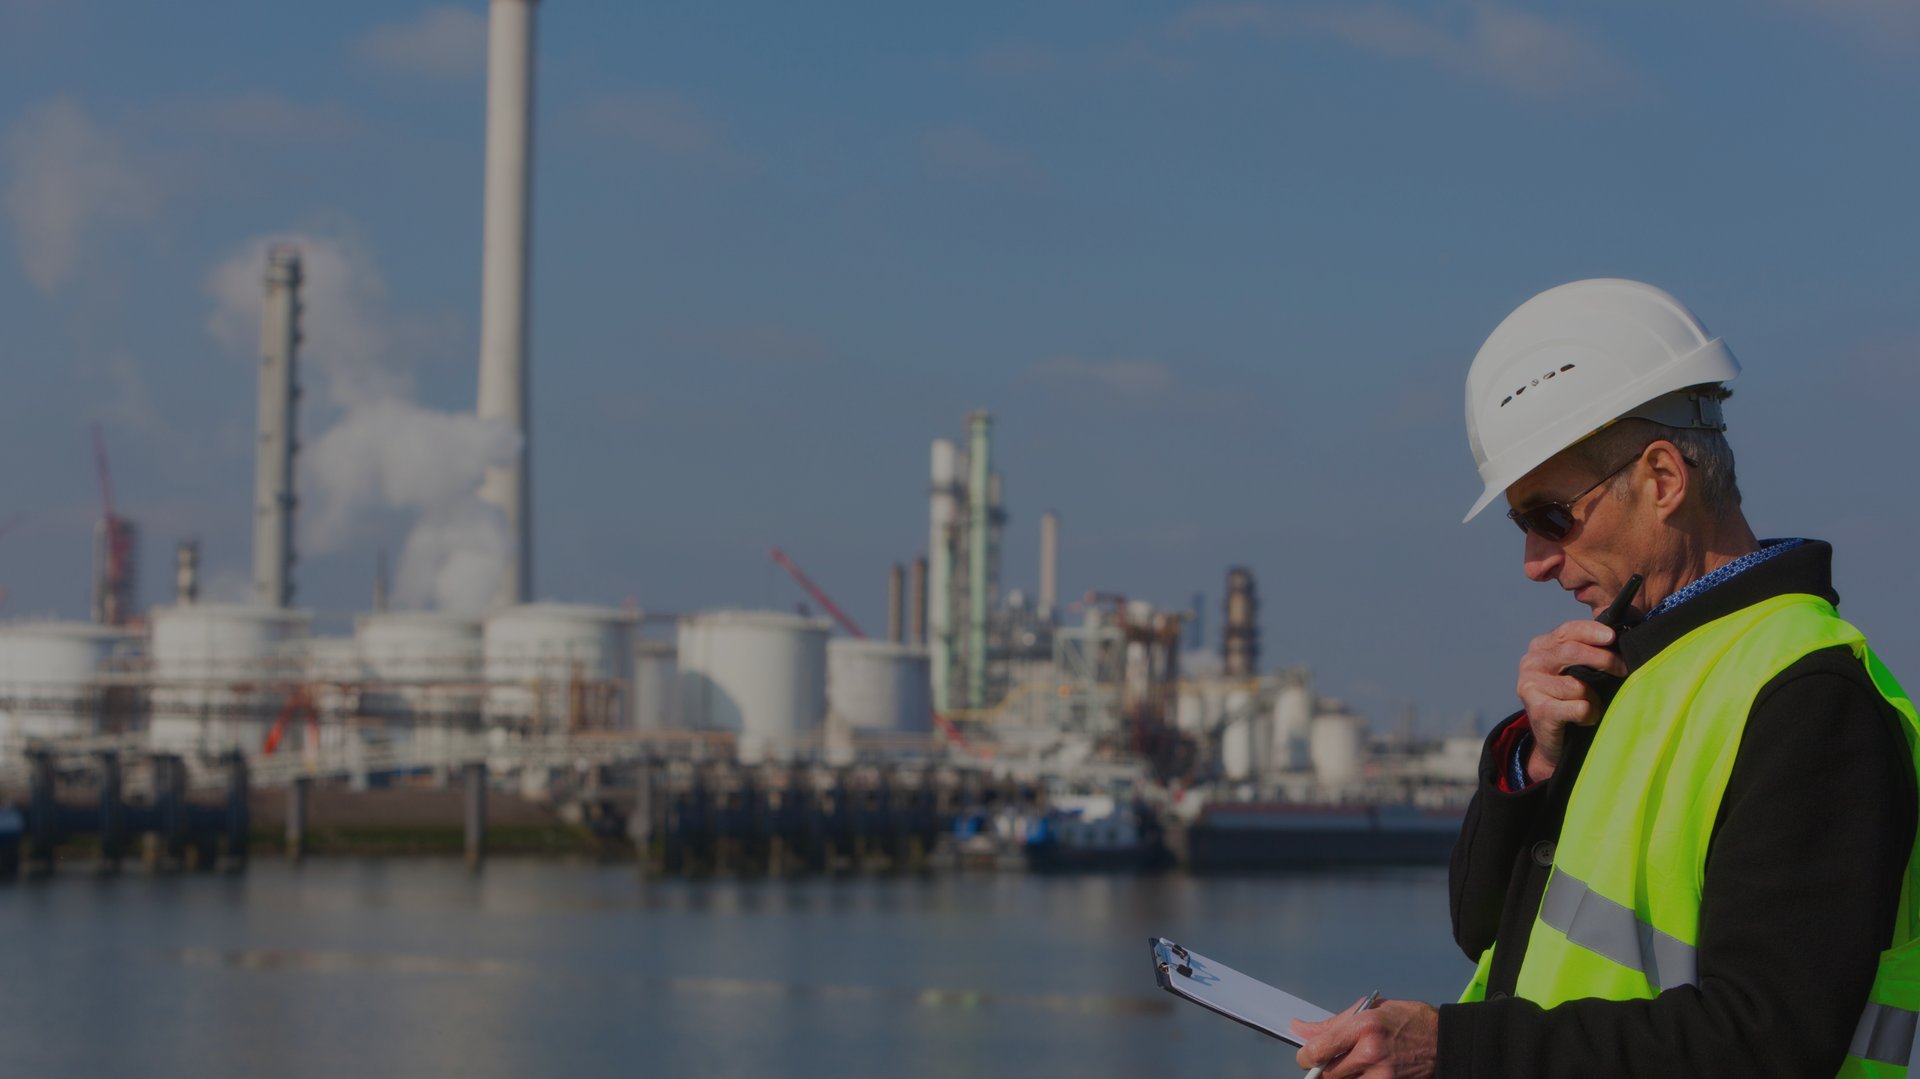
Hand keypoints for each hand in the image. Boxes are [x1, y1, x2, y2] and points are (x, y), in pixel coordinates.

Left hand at [1290, 998, 1437, 1077]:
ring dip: (1339, 1078)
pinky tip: (1362, 1072)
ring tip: (1350, 1066)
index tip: (1306, 1055)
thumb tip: (1300, 1029)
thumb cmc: (1408, 1021)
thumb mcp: (1370, 1011)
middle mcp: (1371, 1054)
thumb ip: (1332, 1023)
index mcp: (1364, 1027)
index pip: (1319, 1050)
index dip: (1305, 1055)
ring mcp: (1382, 1076)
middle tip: (1328, 1061)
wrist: (1443, 1041)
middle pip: (1327, 1074)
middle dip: (1321, 1069)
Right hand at [1515, 619, 1625, 780]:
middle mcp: (1531, 662)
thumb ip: (1588, 650)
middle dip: (1603, 659)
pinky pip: (1579, 708)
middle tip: (1622, 669)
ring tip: (1591, 706)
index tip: (1612, 637)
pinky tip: (1584, 719)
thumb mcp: (1576, 669)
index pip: (1567, 631)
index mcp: (1540, 647)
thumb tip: (1618, 635)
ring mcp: (1530, 686)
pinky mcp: (1538, 710)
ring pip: (1577, 685)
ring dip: (1594, 698)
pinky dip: (1589, 715)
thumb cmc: (1572, 699)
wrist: (1554, 739)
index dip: (1591, 632)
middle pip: (1571, 652)